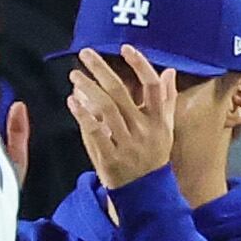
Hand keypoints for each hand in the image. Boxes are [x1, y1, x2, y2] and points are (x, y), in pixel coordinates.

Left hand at [70, 44, 179, 191]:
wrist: (145, 193)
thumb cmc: (153, 155)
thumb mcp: (166, 129)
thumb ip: (167, 100)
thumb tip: (168, 71)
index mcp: (159, 121)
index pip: (152, 86)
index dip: (140, 64)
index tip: (125, 47)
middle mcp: (143, 131)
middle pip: (120, 93)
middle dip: (101, 70)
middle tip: (85, 54)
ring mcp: (126, 145)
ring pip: (105, 109)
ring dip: (88, 89)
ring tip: (75, 75)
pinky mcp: (109, 158)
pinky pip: (94, 133)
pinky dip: (82, 115)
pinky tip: (72, 101)